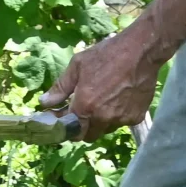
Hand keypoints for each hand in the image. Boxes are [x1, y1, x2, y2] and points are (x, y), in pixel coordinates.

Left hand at [43, 25, 163, 137]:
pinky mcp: (136, 117)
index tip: (64, 119)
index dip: (66, 128)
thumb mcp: (78, 65)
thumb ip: (60, 88)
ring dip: (100, 121)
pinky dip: (117, 115)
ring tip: (102, 101)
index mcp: (85, 106)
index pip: (71, 132)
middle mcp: (103, 117)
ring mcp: (121, 119)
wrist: (141, 51)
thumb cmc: (106, 55)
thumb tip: (44, 102)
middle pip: (88, 135)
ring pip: (105, 129)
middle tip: (83, 111)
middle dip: (83, 127)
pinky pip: (121, 122)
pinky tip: (119, 98)